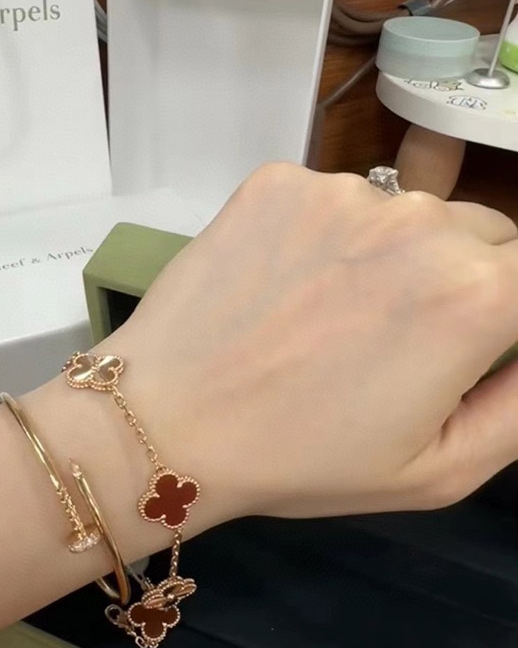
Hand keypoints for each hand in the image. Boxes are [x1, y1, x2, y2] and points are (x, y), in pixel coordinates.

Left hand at [102, 163, 517, 519]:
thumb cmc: (300, 457)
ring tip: (322, 312)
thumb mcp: (437, 466)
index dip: (508, 308)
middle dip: (458, 278)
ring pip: (403, 212)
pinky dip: (322, 232)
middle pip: (479, 233)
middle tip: (390, 336)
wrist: (164, 420)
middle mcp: (415, 221)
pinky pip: (331, 198)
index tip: (475, 337)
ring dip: (387, 252)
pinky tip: (280, 283)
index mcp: (472, 295)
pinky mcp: (276, 181)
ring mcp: (338, 191)